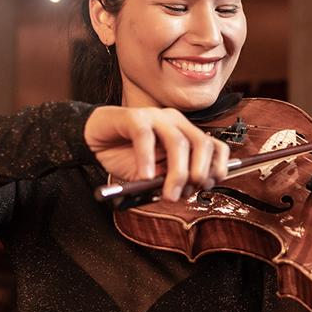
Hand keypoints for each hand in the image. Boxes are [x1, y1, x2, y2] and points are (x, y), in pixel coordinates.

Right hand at [84, 106, 229, 200]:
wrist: (95, 139)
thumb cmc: (126, 156)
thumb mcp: (153, 175)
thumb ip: (169, 180)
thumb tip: (187, 190)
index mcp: (186, 134)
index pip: (215, 147)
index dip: (217, 167)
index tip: (208, 187)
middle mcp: (175, 123)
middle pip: (201, 143)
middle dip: (199, 171)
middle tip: (188, 193)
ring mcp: (156, 117)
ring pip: (177, 142)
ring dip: (177, 172)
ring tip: (168, 194)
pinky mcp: (133, 117)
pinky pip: (145, 136)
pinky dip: (147, 159)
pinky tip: (146, 177)